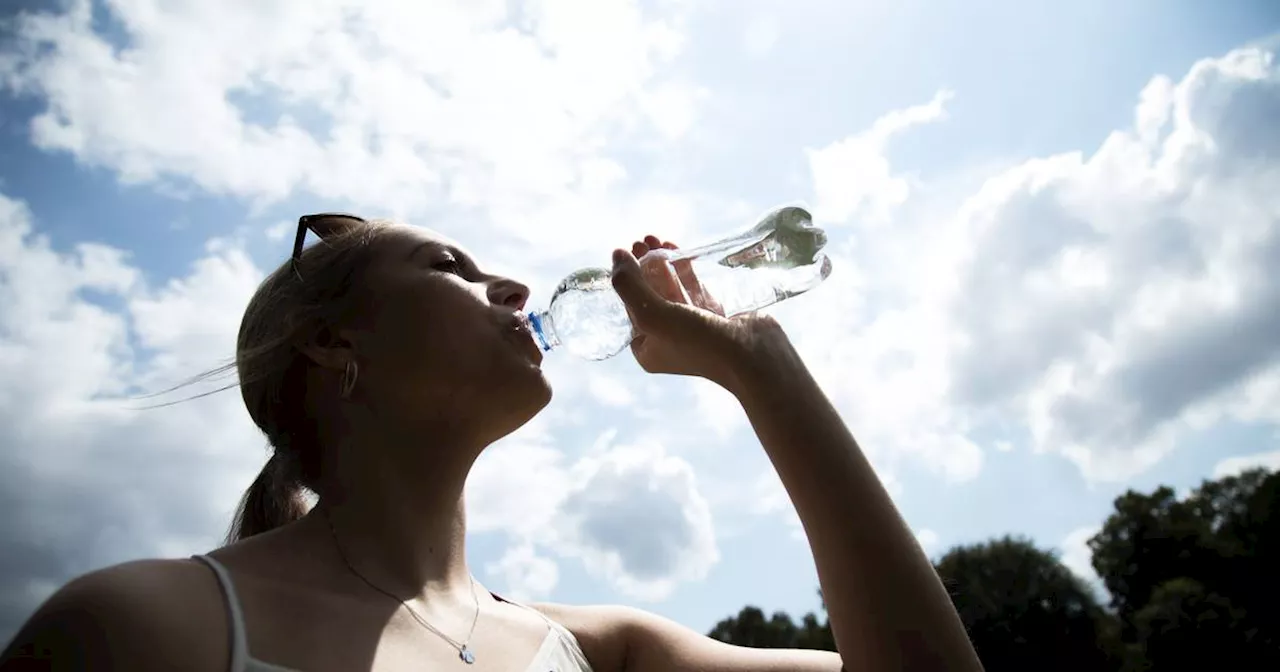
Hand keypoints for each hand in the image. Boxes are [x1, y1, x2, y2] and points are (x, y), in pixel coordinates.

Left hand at [610, 236, 786, 391]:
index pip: (629, 307)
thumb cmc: (698, 342)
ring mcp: (693, 327)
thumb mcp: (653, 315)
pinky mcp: (715, 315)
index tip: (626, 250)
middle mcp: (668, 339)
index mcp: (648, 348)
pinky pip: (693, 287)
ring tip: (656, 238)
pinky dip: (684, 268)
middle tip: (642, 239)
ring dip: (662, 263)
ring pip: (671, 288)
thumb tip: (616, 255)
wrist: (753, 356)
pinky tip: (678, 248)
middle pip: (649, 295)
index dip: (626, 278)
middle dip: (643, 265)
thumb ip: (630, 285)